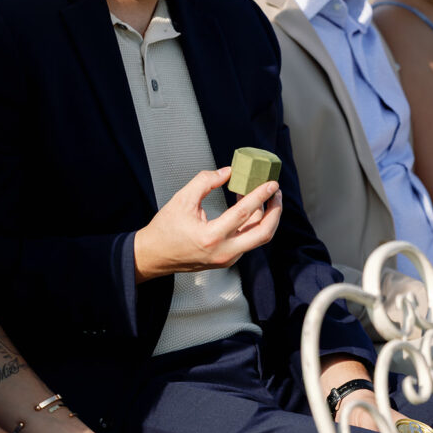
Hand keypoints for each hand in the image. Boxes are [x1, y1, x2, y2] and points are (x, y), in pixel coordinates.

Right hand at [134, 166, 281, 281]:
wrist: (154, 255)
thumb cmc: (165, 229)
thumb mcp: (182, 199)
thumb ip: (205, 181)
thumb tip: (227, 172)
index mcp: (211, 237)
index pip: (244, 213)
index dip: (260, 195)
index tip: (271, 183)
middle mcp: (223, 251)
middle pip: (263, 233)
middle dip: (275, 211)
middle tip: (277, 193)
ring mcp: (227, 259)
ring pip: (258, 238)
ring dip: (265, 217)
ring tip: (265, 197)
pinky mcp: (227, 260)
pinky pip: (248, 241)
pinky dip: (253, 223)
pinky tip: (249, 208)